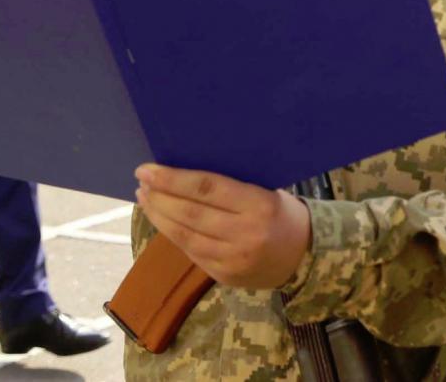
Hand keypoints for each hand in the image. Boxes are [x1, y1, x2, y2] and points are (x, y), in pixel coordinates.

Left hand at [135, 164, 310, 290]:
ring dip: (159, 215)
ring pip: (184, 235)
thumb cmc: (283, 213)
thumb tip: (183, 175)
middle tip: (141, 181)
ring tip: (145, 198)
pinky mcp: (223, 276)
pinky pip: (190, 252)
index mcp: (259, 204)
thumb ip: (230, 188)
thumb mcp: (266, 191)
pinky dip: (172, 234)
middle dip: (160, 196)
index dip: (173, 179)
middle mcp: (244, 233)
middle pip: (190, 213)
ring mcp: (232, 259)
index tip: (148, 169)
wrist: (304, 256)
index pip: (206, 188)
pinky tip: (162, 220)